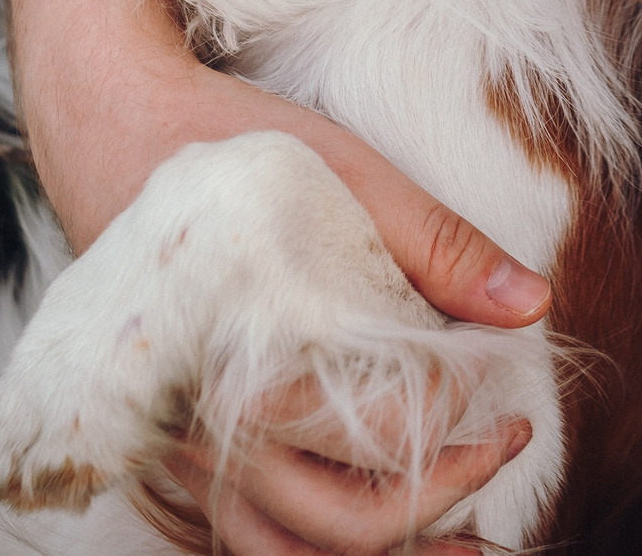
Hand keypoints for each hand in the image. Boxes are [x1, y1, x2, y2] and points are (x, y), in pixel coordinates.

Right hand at [26, 17, 548, 550]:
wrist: (109, 127)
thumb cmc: (229, 147)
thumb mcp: (345, 174)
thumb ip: (439, 246)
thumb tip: (532, 307)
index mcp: (249, 357)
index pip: (383, 433)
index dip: (459, 406)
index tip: (490, 361)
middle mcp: (203, 424)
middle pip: (346, 524)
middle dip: (448, 493)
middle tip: (511, 438)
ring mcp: (179, 444)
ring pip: (287, 551)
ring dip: (386, 551)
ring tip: (469, 540)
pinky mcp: (169, 444)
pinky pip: (244, 532)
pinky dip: (317, 549)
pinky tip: (378, 523)